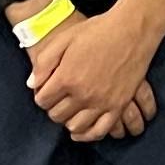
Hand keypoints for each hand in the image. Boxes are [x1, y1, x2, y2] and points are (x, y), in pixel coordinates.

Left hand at [27, 0, 157, 141]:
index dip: (41, 95)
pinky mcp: (118, 106)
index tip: (46, 90)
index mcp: (66, 77)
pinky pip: (100, 131)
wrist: (132, 30)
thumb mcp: (64, 39)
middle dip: (53, 108)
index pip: (43, 100)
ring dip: (68, 120)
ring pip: (76, 126)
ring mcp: (101, 102)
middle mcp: (82, 94)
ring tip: (70, 110)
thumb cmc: (97, 30)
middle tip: (58, 99)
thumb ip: (44, 62)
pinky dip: (88, 135)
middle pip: (57, 115)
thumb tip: (32, 85)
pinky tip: (82, 130)